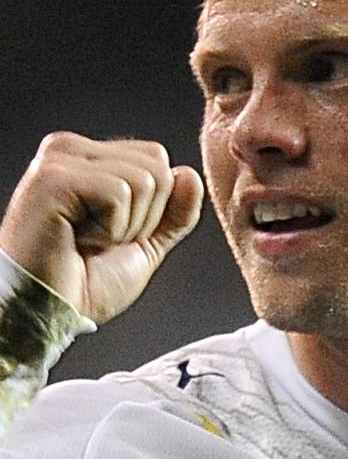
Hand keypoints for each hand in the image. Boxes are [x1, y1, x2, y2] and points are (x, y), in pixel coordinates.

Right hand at [1, 133, 202, 326]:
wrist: (46, 309)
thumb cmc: (84, 283)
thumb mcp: (145, 245)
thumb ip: (173, 214)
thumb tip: (191, 175)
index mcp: (89, 157)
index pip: (157, 159)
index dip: (153, 210)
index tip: (112, 234)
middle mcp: (70, 149)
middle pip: (157, 167)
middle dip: (143, 218)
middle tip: (99, 240)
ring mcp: (58, 159)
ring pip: (144, 180)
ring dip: (125, 228)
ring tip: (86, 240)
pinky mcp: (53, 178)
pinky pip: (119, 194)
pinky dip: (109, 230)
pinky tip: (76, 239)